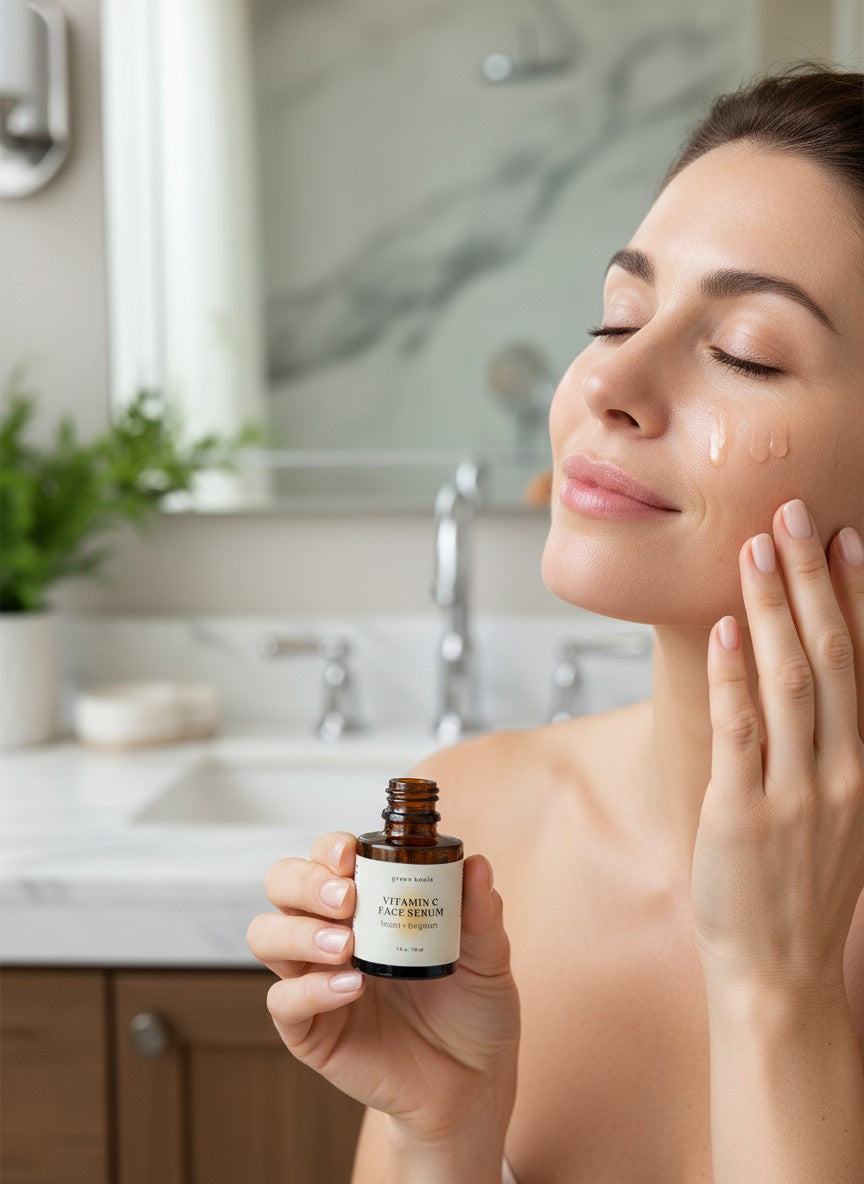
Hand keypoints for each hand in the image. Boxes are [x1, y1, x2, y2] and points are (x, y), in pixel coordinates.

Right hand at [247, 833, 519, 1142]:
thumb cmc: (473, 1010)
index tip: (351, 855)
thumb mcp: (487, 957)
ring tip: (346, 945)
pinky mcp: (309, 1029)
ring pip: (266, 934)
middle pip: (282, 884)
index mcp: (369, 903)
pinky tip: (351, 989)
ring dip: (299, 932)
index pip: (326, 857)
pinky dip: (311, 989)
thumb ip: (481, 913)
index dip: (329, 847)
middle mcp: (331, 932)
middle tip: (347, 899)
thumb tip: (476, 866)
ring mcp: (314, 979)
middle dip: (305, 882)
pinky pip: (283, 1000)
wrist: (474, 1083)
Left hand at [692, 499, 863, 998]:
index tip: (846, 541)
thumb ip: (831, 755)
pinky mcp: (744, 812)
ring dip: (773, 607)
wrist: (781, 976)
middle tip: (795, 514)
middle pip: (831, 656)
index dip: (855, 598)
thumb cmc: (798, 896)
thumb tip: (816, 691)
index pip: (863, 665)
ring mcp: (795, 793)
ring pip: (789, 680)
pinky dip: (734, 673)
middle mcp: (841, 773)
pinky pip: (742, 728)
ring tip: (759, 547)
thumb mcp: (838, 820)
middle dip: (813, 580)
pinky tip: (727, 626)